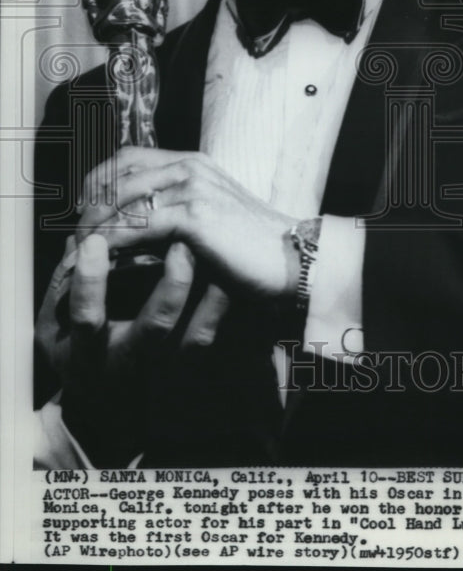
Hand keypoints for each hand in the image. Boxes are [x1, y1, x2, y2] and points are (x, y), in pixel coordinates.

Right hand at [35, 233, 229, 466]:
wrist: (101, 415)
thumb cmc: (74, 350)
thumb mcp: (55, 326)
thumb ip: (64, 281)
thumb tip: (81, 231)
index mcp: (86, 355)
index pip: (88, 319)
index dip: (91, 280)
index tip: (95, 240)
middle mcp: (128, 366)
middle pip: (155, 328)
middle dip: (171, 285)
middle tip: (179, 242)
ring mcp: (162, 372)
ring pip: (194, 337)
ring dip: (206, 295)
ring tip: (209, 255)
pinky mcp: (187, 372)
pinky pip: (211, 340)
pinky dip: (219, 308)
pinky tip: (224, 277)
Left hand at [78, 147, 300, 304]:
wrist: (294, 260)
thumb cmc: (253, 248)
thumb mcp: (212, 217)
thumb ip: (178, 211)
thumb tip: (136, 226)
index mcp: (192, 164)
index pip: (127, 159)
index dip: (97, 183)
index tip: (82, 212)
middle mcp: (190, 168)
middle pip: (117, 177)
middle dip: (87, 209)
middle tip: (72, 239)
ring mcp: (193, 188)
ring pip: (122, 201)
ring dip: (93, 230)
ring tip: (78, 256)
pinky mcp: (195, 216)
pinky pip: (137, 227)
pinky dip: (112, 245)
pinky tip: (101, 262)